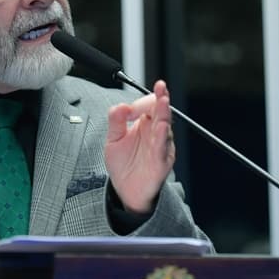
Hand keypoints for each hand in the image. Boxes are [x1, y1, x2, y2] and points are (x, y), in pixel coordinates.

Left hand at [104, 80, 174, 213]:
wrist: (126, 190)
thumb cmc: (123, 164)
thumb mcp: (113, 139)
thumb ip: (115, 121)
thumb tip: (121, 105)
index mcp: (144, 124)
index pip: (147, 105)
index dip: (140, 102)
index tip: (129, 109)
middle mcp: (155, 133)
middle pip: (160, 111)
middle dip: (161, 98)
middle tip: (160, 87)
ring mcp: (160, 146)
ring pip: (165, 126)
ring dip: (164, 112)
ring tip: (162, 101)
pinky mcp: (162, 161)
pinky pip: (163, 147)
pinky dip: (163, 136)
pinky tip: (162, 127)